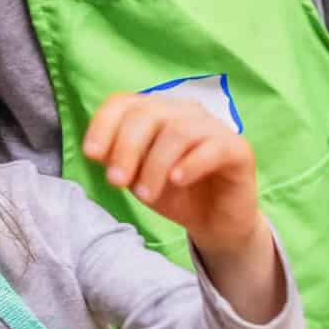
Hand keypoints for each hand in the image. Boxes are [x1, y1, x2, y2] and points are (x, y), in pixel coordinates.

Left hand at [82, 93, 261, 256]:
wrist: (216, 224)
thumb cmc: (177, 196)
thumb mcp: (138, 178)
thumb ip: (118, 160)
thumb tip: (99, 150)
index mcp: (156, 113)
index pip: (124, 103)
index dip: (103, 124)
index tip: (91, 155)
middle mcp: (184, 112)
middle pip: (147, 114)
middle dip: (126, 148)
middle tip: (116, 182)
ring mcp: (213, 128)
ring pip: (177, 132)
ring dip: (154, 165)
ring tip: (145, 195)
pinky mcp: (238, 150)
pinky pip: (211, 148)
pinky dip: (190, 164)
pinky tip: (177, 181)